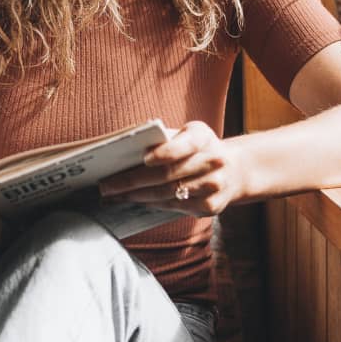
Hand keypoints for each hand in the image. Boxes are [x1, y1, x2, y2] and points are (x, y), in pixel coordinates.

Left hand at [98, 120, 246, 216]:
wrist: (233, 170)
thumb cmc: (198, 149)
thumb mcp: (187, 135)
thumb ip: (163, 140)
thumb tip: (125, 150)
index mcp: (203, 138)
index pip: (184, 145)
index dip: (165, 153)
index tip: (144, 159)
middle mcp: (213, 161)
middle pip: (168, 175)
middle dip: (133, 181)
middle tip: (107, 185)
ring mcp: (214, 186)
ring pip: (168, 194)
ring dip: (136, 196)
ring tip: (113, 196)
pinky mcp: (211, 206)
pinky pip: (174, 206)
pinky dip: (151, 204)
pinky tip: (134, 201)